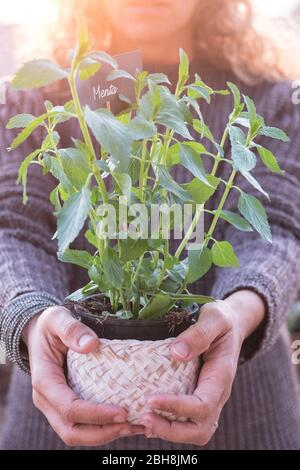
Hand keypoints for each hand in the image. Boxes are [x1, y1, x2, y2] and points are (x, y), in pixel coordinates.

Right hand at [23, 306, 144, 446]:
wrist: (39, 331)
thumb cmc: (50, 324)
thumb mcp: (57, 318)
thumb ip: (71, 329)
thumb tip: (91, 344)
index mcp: (44, 380)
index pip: (69, 408)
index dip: (95, 414)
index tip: (122, 411)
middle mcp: (47, 399)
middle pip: (71, 431)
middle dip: (103, 433)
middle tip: (132, 424)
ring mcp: (55, 406)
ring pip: (77, 434)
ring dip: (105, 435)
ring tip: (135, 426)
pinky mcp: (65, 406)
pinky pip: (82, 426)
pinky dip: (103, 428)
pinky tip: (127, 421)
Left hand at [140, 290, 264, 444]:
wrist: (232, 325)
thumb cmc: (222, 320)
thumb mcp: (215, 318)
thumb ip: (199, 333)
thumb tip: (176, 353)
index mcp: (221, 377)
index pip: (202, 406)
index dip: (177, 408)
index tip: (150, 399)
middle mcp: (216, 395)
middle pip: (199, 430)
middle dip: (171, 430)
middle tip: (144, 418)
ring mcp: (207, 399)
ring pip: (192, 431)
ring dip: (166, 431)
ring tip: (141, 420)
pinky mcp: (196, 398)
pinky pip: (184, 422)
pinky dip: (164, 425)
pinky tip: (143, 417)